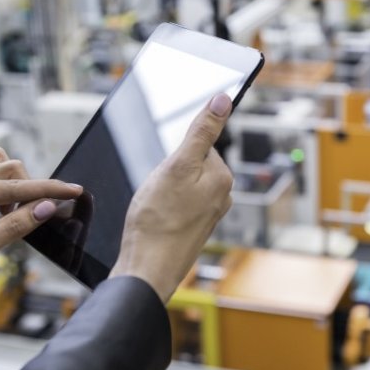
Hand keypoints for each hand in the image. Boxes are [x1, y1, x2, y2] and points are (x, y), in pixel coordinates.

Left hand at [0, 147, 81, 308]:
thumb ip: (15, 226)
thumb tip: (47, 207)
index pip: (13, 186)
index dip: (47, 189)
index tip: (73, 191)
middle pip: (8, 168)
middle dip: (31, 189)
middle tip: (39, 216)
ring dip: (17, 186)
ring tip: (16, 215)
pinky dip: (6, 190)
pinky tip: (6, 213)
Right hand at [109, 94, 233, 302]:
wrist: (146, 270)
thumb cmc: (157, 221)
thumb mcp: (177, 165)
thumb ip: (202, 132)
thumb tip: (224, 100)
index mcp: (223, 177)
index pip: (198, 144)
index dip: (174, 154)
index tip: (165, 172)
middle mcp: (222, 196)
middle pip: (189, 164)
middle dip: (169, 171)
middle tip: (157, 192)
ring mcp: (208, 215)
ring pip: (180, 185)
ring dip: (163, 190)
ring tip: (155, 208)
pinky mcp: (193, 229)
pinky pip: (176, 204)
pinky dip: (163, 207)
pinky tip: (155, 220)